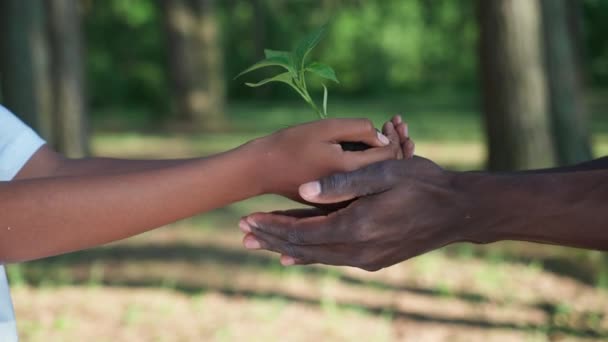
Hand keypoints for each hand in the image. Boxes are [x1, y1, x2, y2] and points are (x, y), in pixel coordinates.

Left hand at [240, 157, 472, 270]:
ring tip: (260, 243)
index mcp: (358, 226)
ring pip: (317, 256)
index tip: (247, 219)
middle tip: (242, 233)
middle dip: (272, 239)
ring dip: (287, 248)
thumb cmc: (424, 184)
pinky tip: (294, 256)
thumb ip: (343, 183)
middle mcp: (359, 250)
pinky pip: (333, 258)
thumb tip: (304, 190)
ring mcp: (368, 259)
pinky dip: (310, 255)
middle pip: (304, 247)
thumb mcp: (386, 172)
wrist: (458, 211)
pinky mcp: (375, 260)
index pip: (303, 230)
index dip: (273, 225)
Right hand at [249, 118, 401, 197]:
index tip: (392, 121)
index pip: (389, 156)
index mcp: (351, 173)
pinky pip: (364, 182)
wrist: (263, 170)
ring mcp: (346, 199)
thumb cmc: (291, 144)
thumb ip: (359, 129)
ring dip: (386, 153)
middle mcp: (353, 192)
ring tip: (390, 129)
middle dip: (397, 143)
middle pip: (388, 169)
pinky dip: (372, 163)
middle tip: (398, 122)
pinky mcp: (339, 201)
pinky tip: (373, 146)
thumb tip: (384, 137)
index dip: (395, 136)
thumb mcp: (325, 128)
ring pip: (377, 177)